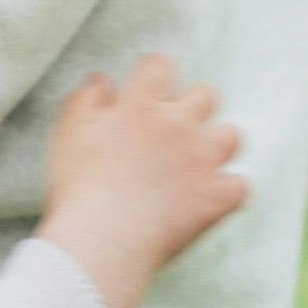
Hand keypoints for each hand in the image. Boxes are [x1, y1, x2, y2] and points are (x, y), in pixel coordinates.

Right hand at [37, 56, 248, 307]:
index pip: (160, 66)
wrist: (100, 242)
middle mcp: (177, 126)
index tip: (147, 86)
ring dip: (217, 144)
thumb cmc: (78, 188)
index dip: (155, 73)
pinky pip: (240, 186)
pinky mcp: (215, 198)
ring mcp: (201, 161)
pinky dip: (228, 190)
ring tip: (198, 161)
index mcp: (140, 106)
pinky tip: (211, 197)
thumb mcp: (67, 133)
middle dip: (193, 106)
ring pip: (231, 135)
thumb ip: (86, 99)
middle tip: (173, 128)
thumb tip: (102, 80)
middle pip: (205, 95)